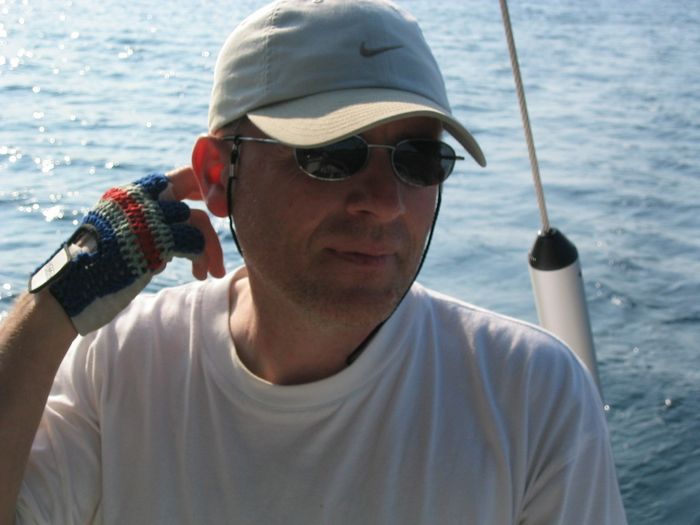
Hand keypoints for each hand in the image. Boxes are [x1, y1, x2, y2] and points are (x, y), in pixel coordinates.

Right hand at [29, 170, 225, 334]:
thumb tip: (184, 232)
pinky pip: (194, 243)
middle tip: (217, 250)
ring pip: (199, 222)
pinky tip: (198, 274)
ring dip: (211, 250)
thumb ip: (150, 225)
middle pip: (193, 202)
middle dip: (210, 228)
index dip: (202, 189)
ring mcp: (146, 219)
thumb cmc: (98, 267)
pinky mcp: (154, 242)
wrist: (71, 290)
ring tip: (211, 271)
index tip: (214, 206)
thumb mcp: (122, 235)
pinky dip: (202, 259)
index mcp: (131, 195)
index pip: (178, 178)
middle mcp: (139, 201)